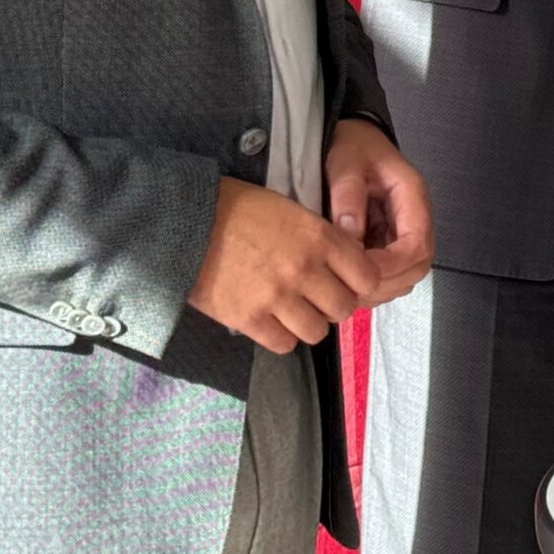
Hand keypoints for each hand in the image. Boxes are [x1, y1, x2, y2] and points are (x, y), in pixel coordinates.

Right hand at [186, 177, 379, 354]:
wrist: (186, 222)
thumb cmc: (240, 209)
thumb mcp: (293, 210)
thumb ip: (322, 240)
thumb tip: (345, 267)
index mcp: (319, 237)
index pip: (366, 276)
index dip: (359, 283)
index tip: (346, 282)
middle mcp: (304, 269)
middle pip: (344, 308)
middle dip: (334, 305)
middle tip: (317, 298)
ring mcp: (277, 296)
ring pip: (317, 332)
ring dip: (308, 323)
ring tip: (293, 311)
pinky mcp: (249, 319)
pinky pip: (284, 344)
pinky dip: (281, 336)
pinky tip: (270, 321)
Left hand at [324, 118, 433, 306]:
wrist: (353, 137)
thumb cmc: (353, 145)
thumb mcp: (346, 163)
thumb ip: (348, 198)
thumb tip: (349, 237)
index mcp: (412, 197)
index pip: (417, 244)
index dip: (392, 265)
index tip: (361, 272)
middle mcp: (414, 219)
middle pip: (417, 266)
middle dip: (385, 282)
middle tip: (350, 287)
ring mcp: (402, 232)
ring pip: (404, 275)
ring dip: (378, 287)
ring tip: (345, 287)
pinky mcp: (388, 241)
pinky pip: (389, 273)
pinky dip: (371, 283)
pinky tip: (346, 281)